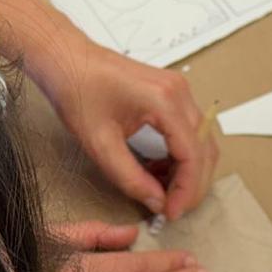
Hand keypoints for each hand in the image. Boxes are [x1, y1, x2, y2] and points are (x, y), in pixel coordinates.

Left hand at [44, 40, 219, 219]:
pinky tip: (160, 172)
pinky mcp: (170, 94)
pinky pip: (187, 130)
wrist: (67, 60)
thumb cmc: (78, 89)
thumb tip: (156, 201)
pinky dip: (179, 155)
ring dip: (187, 171)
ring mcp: (177, 91)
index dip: (186, 190)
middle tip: (172, 209)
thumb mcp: (100, 143)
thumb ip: (130, 177)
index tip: (171, 212)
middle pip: (204, 148)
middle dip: (192, 184)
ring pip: (200, 141)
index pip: (193, 154)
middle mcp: (179, 92)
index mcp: (164, 101)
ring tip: (164, 193)